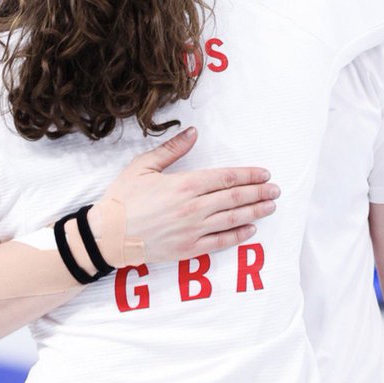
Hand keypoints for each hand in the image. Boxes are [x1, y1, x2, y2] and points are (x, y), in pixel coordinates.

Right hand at [94, 127, 278, 262]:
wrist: (107, 235)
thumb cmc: (123, 198)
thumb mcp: (144, 166)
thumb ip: (172, 150)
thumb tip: (193, 133)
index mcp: (184, 185)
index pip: (225, 178)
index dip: (248, 175)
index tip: (264, 173)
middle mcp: (193, 208)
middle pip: (234, 198)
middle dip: (258, 193)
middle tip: (276, 190)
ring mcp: (192, 230)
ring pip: (232, 219)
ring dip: (255, 212)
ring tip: (270, 206)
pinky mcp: (188, 249)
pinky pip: (220, 242)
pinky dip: (238, 235)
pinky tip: (251, 230)